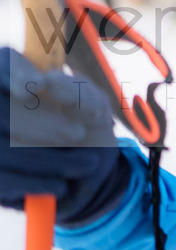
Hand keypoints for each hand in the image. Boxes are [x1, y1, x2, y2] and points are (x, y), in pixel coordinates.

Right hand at [1, 47, 127, 226]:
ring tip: (85, 164)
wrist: (87, 168)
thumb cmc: (85, 123)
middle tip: (78, 134)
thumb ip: (78, 91)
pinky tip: (61, 186)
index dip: (14, 73)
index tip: (33, 88)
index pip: (5, 63)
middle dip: (40, 123)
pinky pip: (2, 179)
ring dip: (44, 159)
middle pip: (1, 109)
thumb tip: (49, 82)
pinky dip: (33, 183)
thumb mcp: (93, 106)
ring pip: (1, 150)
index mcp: (15, 78)